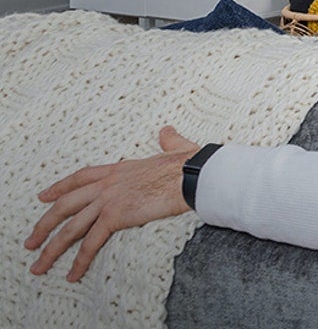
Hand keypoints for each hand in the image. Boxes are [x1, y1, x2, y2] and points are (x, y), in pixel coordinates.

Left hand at [25, 126, 198, 281]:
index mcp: (120, 169)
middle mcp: (108, 184)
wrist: (196, 174)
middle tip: (32, 240)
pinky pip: (91, 242)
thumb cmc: (192, 163)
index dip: (59, 187)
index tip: (44, 196)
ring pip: (70, 227)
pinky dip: (79, 261)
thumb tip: (167, 132)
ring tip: (39, 265)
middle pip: (65, 204)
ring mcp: (109, 200)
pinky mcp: (116, 216)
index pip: (80, 177)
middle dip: (44, 223)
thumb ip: (169, 140)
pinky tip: (71, 274)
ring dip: (51, 248)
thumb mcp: (177, 148)